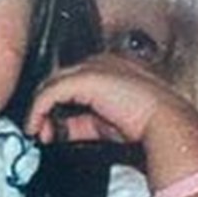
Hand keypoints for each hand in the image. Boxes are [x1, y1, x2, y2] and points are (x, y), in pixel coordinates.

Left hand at [25, 52, 197, 149]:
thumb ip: (80, 125)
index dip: (57, 106)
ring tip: (34, 131)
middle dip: (45, 108)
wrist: (163, 124)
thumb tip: (58, 132)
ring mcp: (93, 68)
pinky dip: (39, 110)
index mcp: (110, 70)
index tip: (51, 130)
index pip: (73, 84)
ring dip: (39, 109)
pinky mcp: (85, 79)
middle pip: (59, 81)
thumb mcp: (104, 126)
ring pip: (52, 84)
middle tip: (38, 132)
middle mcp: (100, 64)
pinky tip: (36, 126)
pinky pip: (52, 92)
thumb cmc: (144, 126)